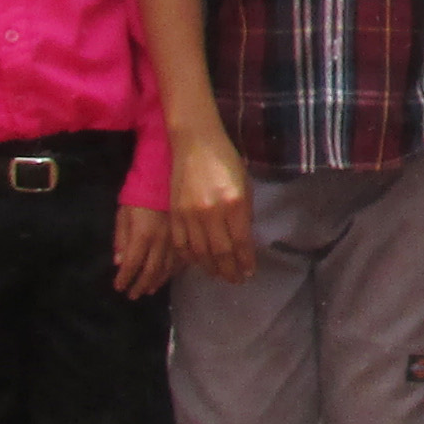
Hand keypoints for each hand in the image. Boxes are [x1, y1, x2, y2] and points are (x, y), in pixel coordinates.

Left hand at [111, 200, 178, 298]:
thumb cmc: (139, 193)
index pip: (132, 264)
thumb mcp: (124, 212)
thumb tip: (119, 262)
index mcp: (142, 235)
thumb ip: (121, 237)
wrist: (164, 176)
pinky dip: (174, 271)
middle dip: (140, 285)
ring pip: (167, 268)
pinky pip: (181, 258)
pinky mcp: (185, 235)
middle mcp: (160, 241)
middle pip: (151, 270)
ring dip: (157, 281)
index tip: (119, 288)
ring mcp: (175, 240)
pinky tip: (168, 276)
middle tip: (133, 295)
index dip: (125, 278)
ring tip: (149, 290)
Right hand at [166, 129, 256, 282]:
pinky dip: (190, 258)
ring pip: (200, 253)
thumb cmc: (226, 162)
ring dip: (211, 268)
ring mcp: (190, 214)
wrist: (196, 143)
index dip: (246, 262)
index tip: (249, 273)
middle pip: (220, 253)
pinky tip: (198, 262)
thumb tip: (244, 242)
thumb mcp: (245, 186)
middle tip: (235, 280)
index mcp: (234, 204)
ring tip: (219, 274)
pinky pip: (181, 244)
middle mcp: (212, 212)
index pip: (241, 243)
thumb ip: (245, 214)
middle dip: (230, 271)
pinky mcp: (175, 213)